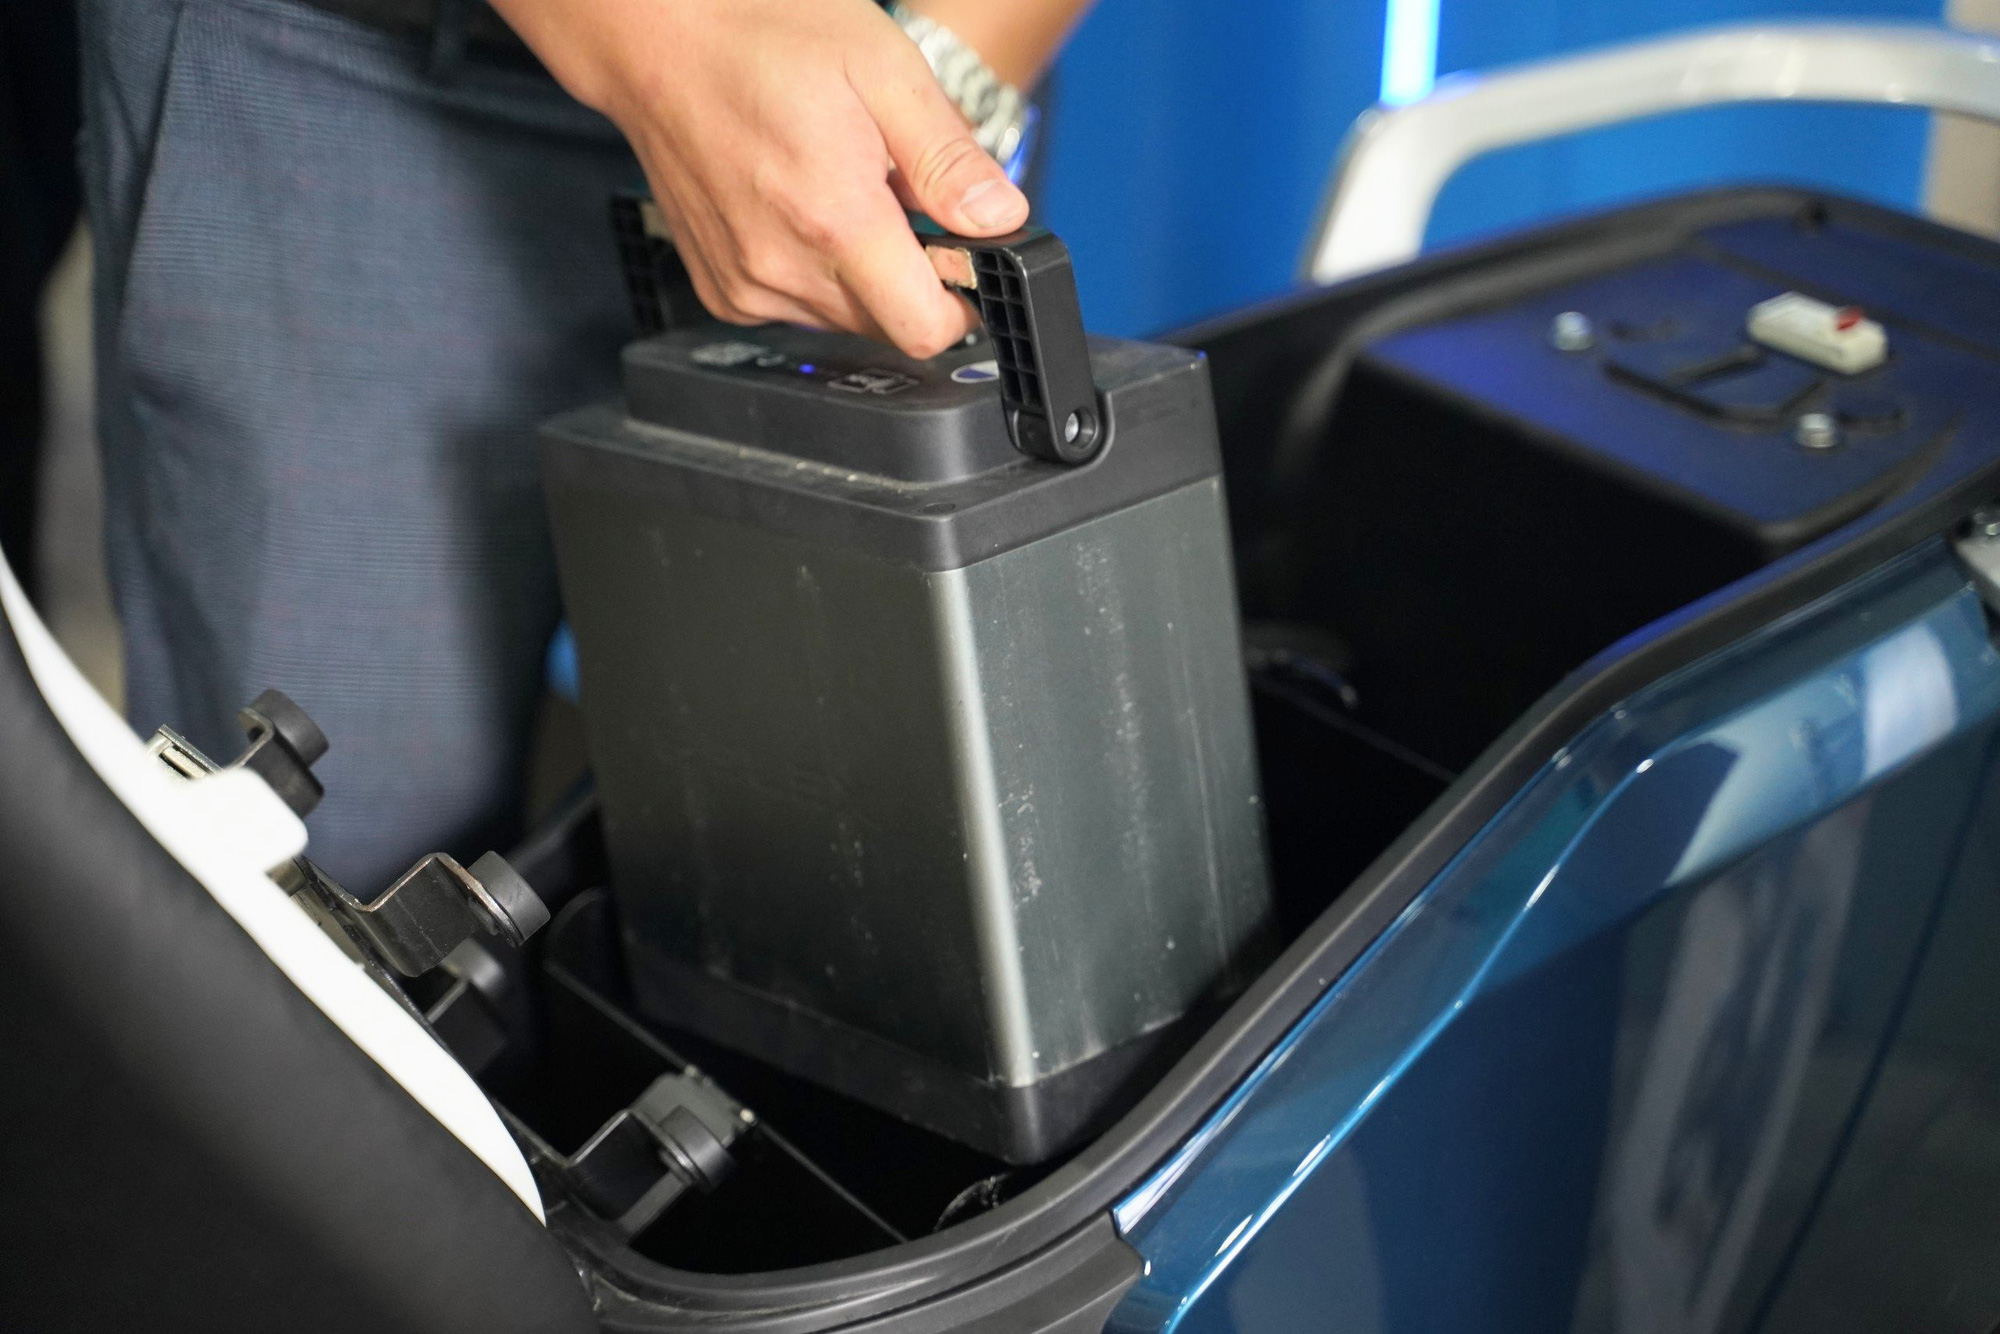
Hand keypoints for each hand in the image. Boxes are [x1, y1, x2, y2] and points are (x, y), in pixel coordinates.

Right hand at [490, 0, 1032, 357]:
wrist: (658, 36)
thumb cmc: (763, 36)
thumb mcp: (885, 71)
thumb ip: (950, 160)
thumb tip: (1001, 220)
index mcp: (835, 220)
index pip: (926, 329)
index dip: (961, 302)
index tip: (962, 260)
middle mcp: (783, 268)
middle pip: (888, 324)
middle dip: (909, 272)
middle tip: (893, 195)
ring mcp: (745, 285)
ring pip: (842, 318)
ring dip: (860, 271)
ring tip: (838, 188)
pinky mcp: (722, 289)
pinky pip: (794, 307)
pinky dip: (812, 270)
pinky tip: (798, 207)